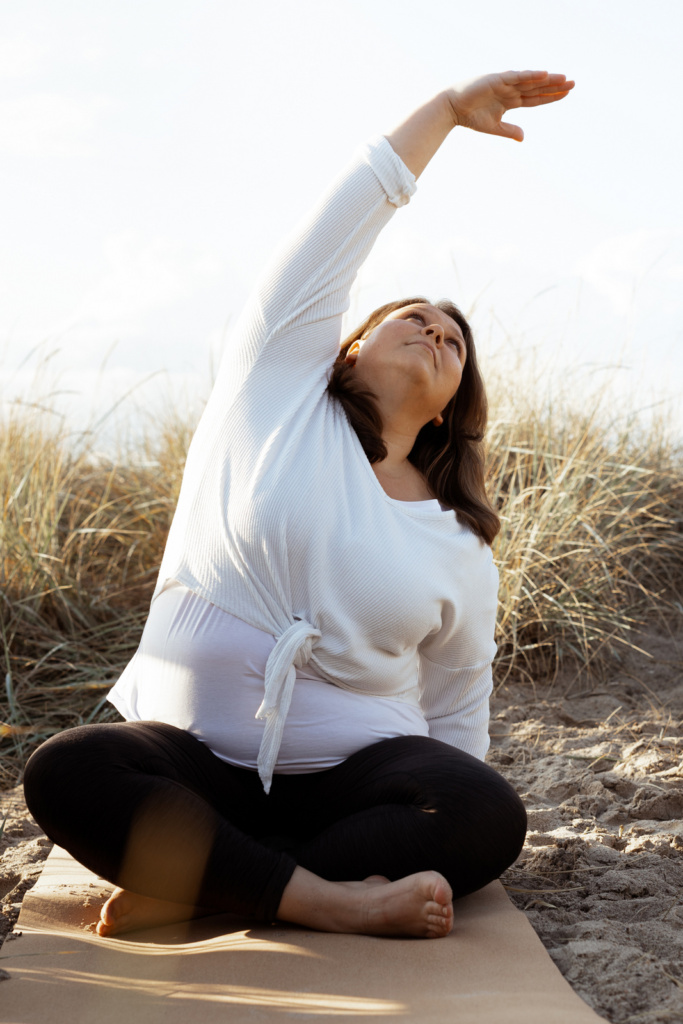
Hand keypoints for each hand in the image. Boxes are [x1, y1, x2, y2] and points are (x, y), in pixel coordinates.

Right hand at [446, 70, 573, 141]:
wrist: (452, 108)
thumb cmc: (470, 117)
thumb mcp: (493, 127)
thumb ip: (509, 130)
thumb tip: (524, 137)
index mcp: (511, 100)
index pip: (535, 98)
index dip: (551, 96)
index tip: (566, 94)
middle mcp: (511, 90)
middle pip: (537, 87)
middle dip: (555, 86)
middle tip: (573, 83)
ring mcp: (505, 83)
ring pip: (531, 81)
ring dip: (548, 79)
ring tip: (564, 78)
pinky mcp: (498, 79)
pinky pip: (518, 76)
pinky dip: (530, 75)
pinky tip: (544, 74)